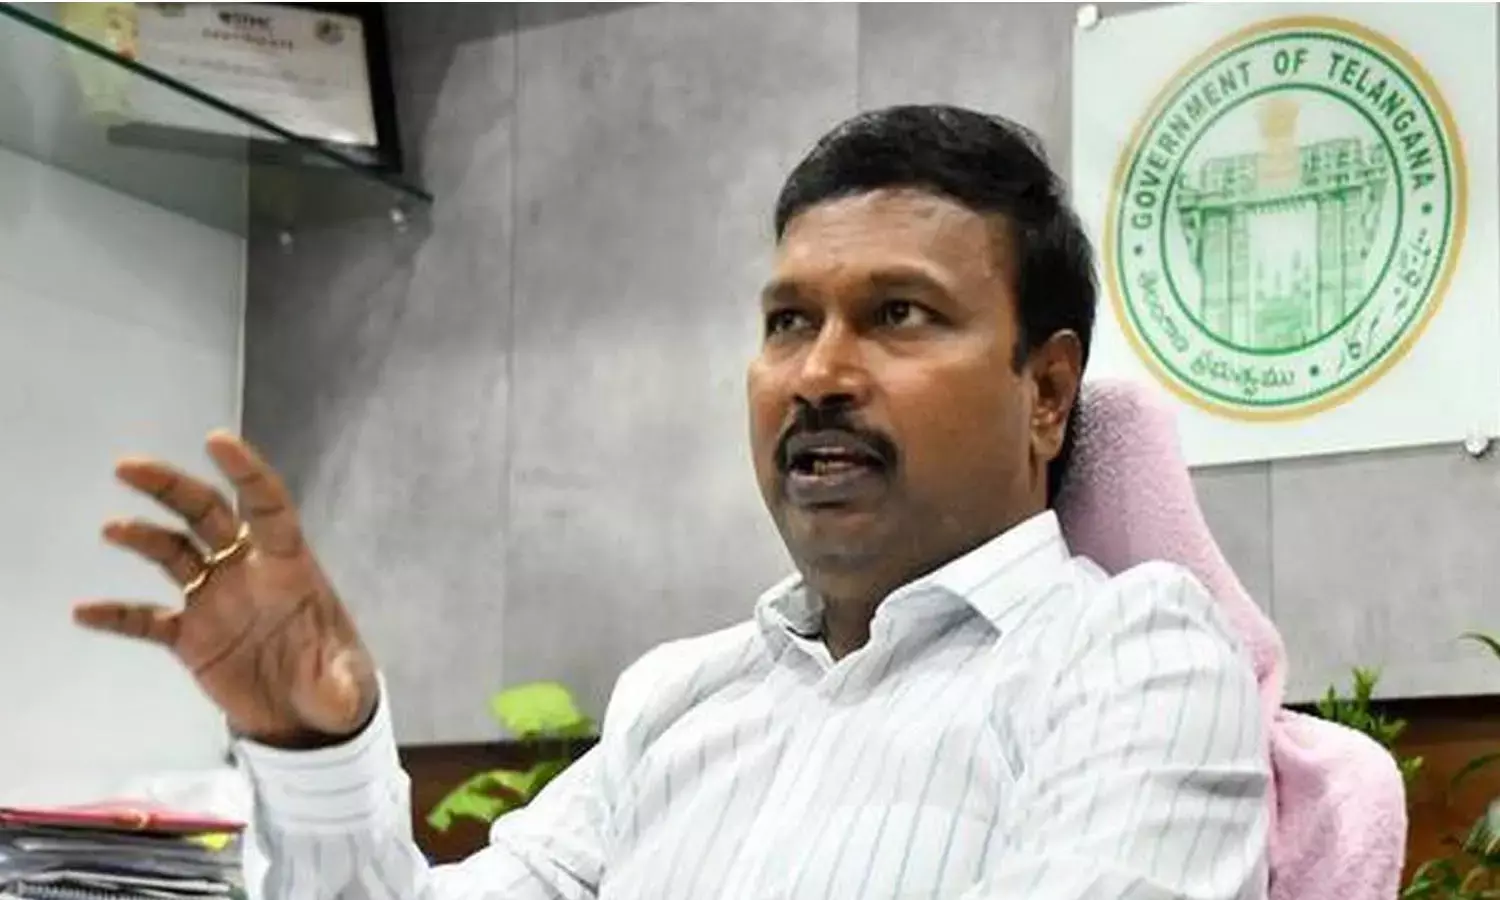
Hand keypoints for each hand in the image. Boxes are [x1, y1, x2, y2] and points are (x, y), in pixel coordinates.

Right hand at [74, 431, 377, 748]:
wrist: (303, 718)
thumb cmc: (332, 685)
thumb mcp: (344, 688)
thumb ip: (340, 686)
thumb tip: (341, 696)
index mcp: (287, 567)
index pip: (267, 506)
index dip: (245, 473)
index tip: (215, 441)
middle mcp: (245, 571)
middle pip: (206, 514)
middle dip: (171, 487)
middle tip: (128, 468)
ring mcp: (214, 600)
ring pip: (172, 552)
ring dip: (143, 538)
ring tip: (111, 528)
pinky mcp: (190, 637)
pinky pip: (147, 619)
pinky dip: (117, 615)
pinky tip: (84, 612)